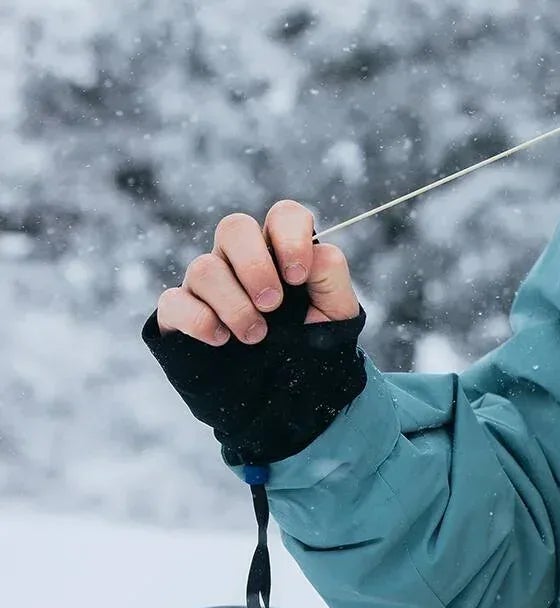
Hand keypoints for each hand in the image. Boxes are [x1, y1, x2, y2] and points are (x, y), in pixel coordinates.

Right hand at [154, 202, 358, 345]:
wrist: (290, 392)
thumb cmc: (312, 344)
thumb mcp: (336, 313)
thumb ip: (331, 276)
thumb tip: (316, 253)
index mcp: (281, 251)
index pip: (284, 215)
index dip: (289, 235)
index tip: (298, 276)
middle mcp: (240, 260)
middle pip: (233, 227)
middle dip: (254, 265)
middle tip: (273, 304)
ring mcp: (207, 285)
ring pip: (203, 268)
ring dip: (233, 305)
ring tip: (256, 336)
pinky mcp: (181, 313)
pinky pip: (174, 302)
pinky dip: (198, 320)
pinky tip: (222, 340)